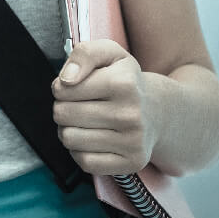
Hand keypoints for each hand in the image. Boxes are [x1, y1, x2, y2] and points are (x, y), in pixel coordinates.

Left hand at [51, 40, 158, 175]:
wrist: (158, 112)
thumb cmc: (125, 80)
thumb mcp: (109, 54)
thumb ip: (84, 54)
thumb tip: (66, 80)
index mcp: (124, 84)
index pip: (61, 89)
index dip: (61, 87)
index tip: (75, 87)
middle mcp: (132, 115)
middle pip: (62, 115)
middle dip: (63, 108)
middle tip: (80, 106)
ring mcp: (134, 142)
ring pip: (69, 139)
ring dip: (68, 130)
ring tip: (85, 122)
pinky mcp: (132, 163)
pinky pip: (84, 161)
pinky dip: (80, 151)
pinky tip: (94, 139)